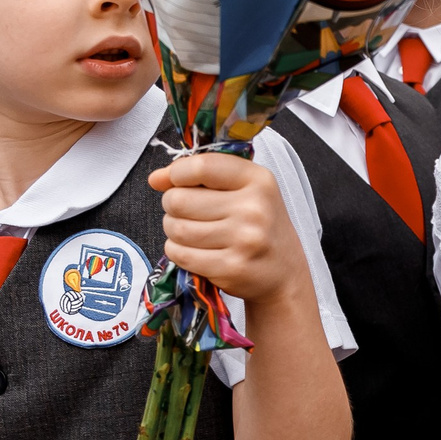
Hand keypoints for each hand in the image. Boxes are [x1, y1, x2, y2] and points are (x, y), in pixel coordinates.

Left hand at [152, 153, 308, 304]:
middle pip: (180, 199)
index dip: (176, 173)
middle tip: (185, 212)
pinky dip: (177, 251)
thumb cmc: (260, 226)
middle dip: (172, 205)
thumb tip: (156, 178)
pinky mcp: (230, 268)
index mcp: (258, 180)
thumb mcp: (245, 190)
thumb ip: (203, 176)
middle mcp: (253, 208)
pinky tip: (193, 250)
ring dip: (173, 230)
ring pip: (176, 228)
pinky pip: (181, 254)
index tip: (174, 181)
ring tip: (189, 231)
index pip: (201, 166)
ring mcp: (243, 240)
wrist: (284, 274)